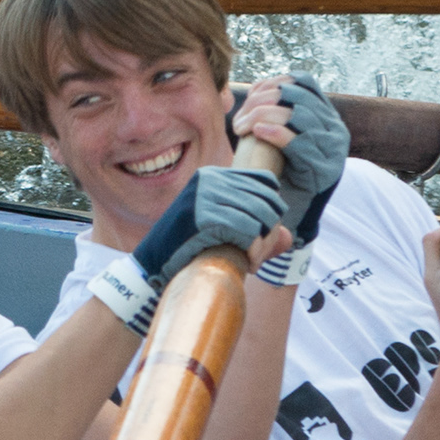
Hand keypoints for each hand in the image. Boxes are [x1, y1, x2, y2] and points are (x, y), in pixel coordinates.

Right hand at [87, 160, 289, 331]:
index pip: (265, 180)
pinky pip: (246, 230)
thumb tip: (287, 236)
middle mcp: (209, 179)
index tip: (263, 231)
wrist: (152, 265)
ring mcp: (205, 196)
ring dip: (262, 243)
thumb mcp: (221, 229)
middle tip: (259, 253)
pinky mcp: (204, 216)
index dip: (273, 207)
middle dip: (270, 229)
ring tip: (253, 260)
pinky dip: (253, 249)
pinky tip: (247, 263)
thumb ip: (256, 227)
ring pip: (259, 215)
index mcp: (213, 175)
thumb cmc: (188, 248)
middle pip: (266, 199)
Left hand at [232, 72, 346, 237]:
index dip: (273, 83)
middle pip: (296, 96)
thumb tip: (258, 87)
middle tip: (239, 121)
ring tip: (241, 129)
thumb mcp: (277, 134)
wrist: (291, 212)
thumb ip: (273, 110)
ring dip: (262, 117)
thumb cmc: (279, 171)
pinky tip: (257, 133)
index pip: (303, 81)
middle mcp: (334, 126)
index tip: (248, 98)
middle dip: (261, 102)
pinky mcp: (327, 169)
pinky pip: (302, 142)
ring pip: (298, 115)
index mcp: (324, 114)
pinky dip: (277, 133)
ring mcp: (333, 148)